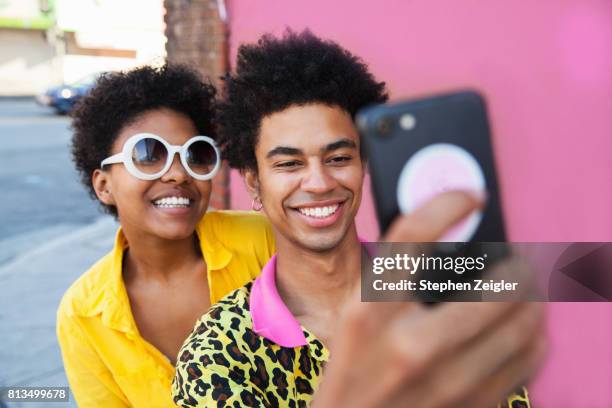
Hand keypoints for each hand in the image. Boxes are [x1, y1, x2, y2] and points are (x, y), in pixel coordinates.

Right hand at [313, 191, 546, 407]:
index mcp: (370, 313)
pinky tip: (524, 326)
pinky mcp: (472, 404)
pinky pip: (529, 360)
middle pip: (496, 285)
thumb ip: (394, 275)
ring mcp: (447, 381)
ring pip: (524, 324)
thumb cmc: (354, 365)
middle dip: (517, 263)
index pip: (412, 237)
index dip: (446, 204)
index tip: (470, 196)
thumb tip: (449, 234)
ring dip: (533, 296)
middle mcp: (410, 346)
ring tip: (526, 288)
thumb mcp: (358, 313)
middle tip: (517, 258)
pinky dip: (535, 334)